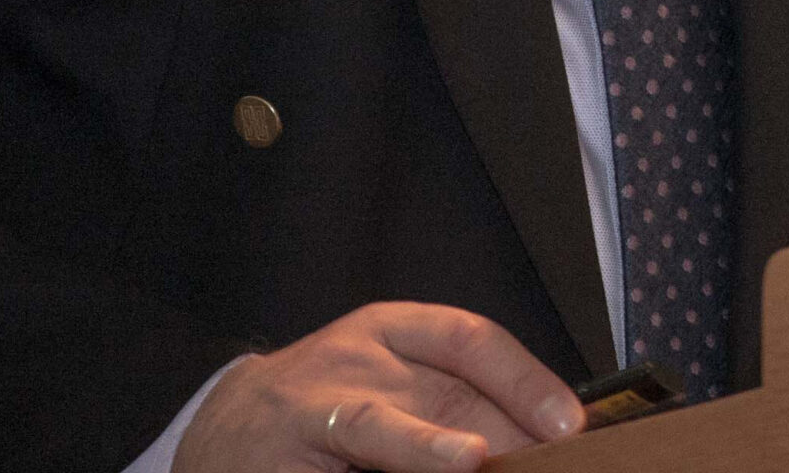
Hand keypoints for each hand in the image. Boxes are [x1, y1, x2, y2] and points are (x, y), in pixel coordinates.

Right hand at [173, 302, 584, 471]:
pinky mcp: (283, 461)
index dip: (523, 379)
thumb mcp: (388, 376)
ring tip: (471, 465)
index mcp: (390, 329)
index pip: (468, 340)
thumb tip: (538, 439)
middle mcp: (354, 360)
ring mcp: (313, 408)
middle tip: (549, 462)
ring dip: (428, 450)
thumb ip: (453, 400)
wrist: (219, 428)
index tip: (570, 423)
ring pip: (378, 426)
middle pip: (440, 393)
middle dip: (499, 433)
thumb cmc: (327, 405)